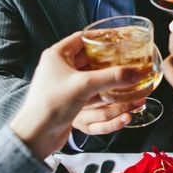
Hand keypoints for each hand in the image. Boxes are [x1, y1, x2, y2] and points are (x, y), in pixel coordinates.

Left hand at [9, 31, 146, 159]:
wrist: (36, 136)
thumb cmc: (49, 105)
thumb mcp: (84, 85)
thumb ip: (112, 77)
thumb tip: (136, 72)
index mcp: (57, 56)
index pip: (83, 38)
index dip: (102, 36)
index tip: (118, 37)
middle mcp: (60, 68)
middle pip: (90, 57)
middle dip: (109, 58)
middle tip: (126, 57)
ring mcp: (66, 85)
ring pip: (92, 75)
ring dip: (109, 76)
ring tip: (126, 75)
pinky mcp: (70, 100)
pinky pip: (92, 91)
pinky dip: (104, 91)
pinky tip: (118, 93)